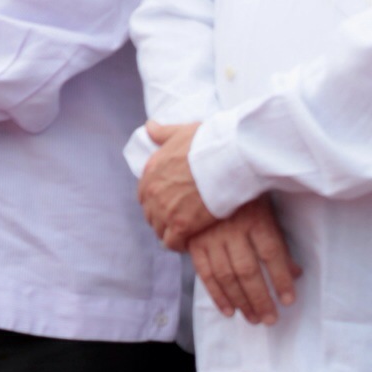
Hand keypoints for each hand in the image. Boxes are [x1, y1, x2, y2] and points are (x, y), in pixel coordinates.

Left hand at [138, 122, 221, 249]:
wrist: (227, 157)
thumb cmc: (208, 142)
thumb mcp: (181, 131)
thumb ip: (163, 133)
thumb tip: (150, 126)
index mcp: (151, 170)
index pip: (144, 193)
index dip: (155, 201)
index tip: (166, 205)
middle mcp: (153, 191)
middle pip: (150, 213)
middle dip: (160, 218)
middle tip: (175, 222)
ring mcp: (165, 209)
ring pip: (158, 229)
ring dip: (167, 232)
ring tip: (181, 235)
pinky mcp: (181, 225)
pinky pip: (172, 242)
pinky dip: (178, 245)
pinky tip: (187, 244)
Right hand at [187, 198, 300, 325]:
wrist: (208, 176)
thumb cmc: (245, 196)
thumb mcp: (267, 212)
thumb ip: (279, 243)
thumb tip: (296, 272)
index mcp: (255, 219)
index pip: (271, 253)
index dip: (280, 279)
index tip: (289, 300)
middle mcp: (232, 230)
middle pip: (247, 270)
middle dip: (260, 298)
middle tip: (270, 319)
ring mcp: (210, 237)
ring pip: (226, 275)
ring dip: (240, 301)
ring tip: (254, 318)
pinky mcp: (194, 242)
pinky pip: (204, 273)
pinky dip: (216, 295)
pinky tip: (229, 310)